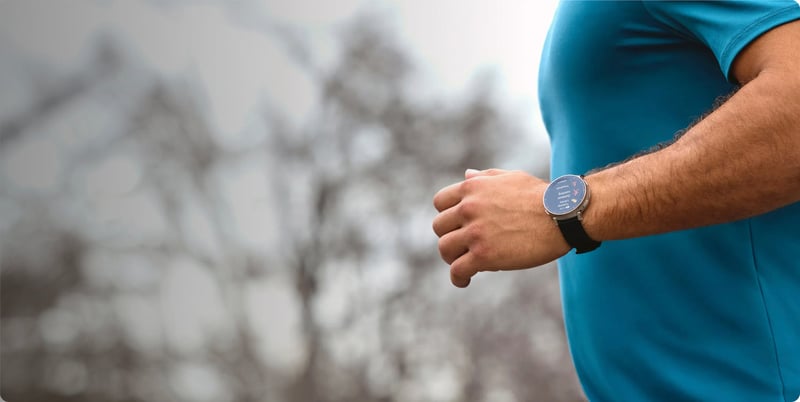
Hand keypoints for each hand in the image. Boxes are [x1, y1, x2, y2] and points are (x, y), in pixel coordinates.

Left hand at [432, 169, 570, 286]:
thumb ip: (485, 178)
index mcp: (472, 188)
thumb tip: (466, 174)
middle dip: (449, 236)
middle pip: (439, 227)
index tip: (457, 225)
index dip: (447, 215)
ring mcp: (475, 232)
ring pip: (445, 249)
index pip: (440, 202)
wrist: (562, 215)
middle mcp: (469, 208)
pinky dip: (458, 278)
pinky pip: (457, 269)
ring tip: (463, 263)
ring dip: (452, 257)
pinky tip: (464, 281)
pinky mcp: (484, 255)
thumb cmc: (541, 196)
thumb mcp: (510, 178)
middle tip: (462, 246)